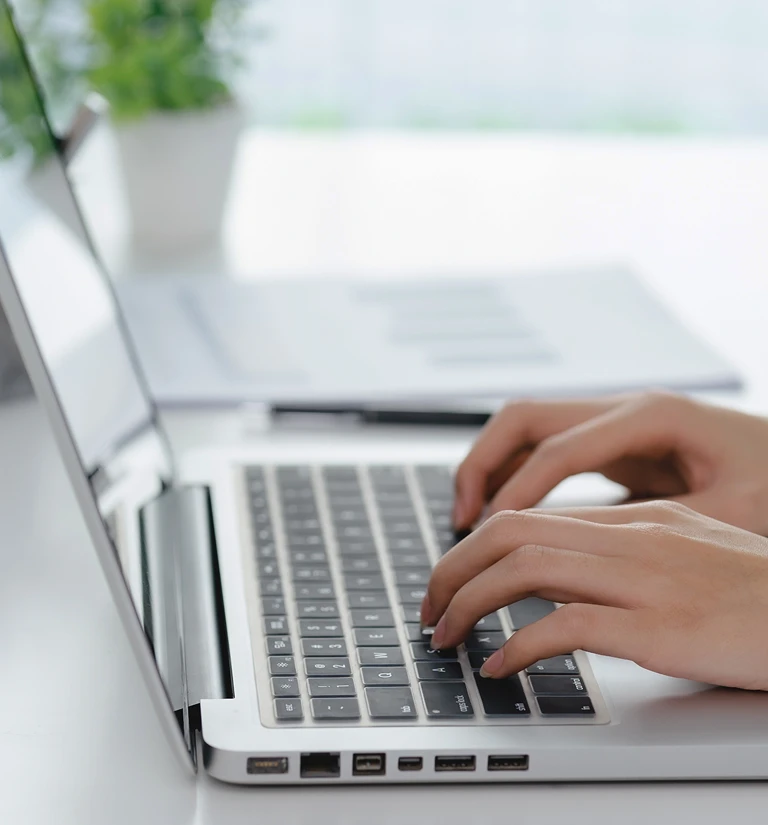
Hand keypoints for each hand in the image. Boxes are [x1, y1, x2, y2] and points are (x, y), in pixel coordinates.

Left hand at [423, 502, 767, 690]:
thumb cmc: (758, 593)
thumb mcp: (685, 552)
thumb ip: (624, 551)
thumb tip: (558, 572)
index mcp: (635, 520)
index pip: (529, 516)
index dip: (473, 547)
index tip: (450, 579)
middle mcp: (631, 539)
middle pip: (510, 533)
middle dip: (452, 568)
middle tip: (428, 607)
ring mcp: (644, 581)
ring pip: (524, 570)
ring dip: (469, 602)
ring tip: (446, 635)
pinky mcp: (659, 629)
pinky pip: (566, 627)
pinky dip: (519, 646)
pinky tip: (501, 667)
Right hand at [453, 391, 767, 535]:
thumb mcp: (734, 509)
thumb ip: (661, 526)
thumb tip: (593, 555)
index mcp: (650, 417)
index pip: (559, 448)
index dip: (516, 490)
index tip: (486, 532)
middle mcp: (621, 410)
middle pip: (523, 418)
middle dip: (482, 463)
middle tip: (461, 517)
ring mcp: (613, 423)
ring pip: (525, 430)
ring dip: (490, 468)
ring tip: (469, 519)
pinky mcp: (611, 444)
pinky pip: (544, 452)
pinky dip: (514, 478)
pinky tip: (505, 516)